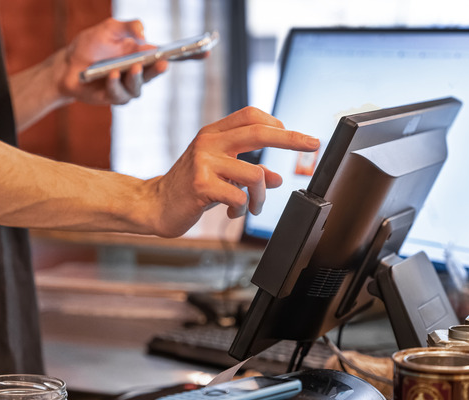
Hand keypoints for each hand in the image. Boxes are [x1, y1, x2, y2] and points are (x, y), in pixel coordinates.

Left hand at [58, 18, 167, 104]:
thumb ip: (129, 26)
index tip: (169, 54)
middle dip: (157, 69)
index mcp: (140, 55)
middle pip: (152, 74)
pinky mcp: (114, 98)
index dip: (165, 57)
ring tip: (133, 67)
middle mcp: (136, 73)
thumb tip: (144, 35)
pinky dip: (115, 84)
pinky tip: (112, 75)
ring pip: (136, 87)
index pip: (157, 57)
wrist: (68, 64)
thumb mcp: (110, 28)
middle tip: (161, 63)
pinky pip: (119, 95)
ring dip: (135, 78)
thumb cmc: (92, 45)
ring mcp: (126, 87)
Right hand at [147, 107, 319, 237]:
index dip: (277, 123)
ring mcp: (203, 162)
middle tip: (313, 144)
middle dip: (291, 139)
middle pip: (258, 132)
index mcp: (214, 134)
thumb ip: (247, 173)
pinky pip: (239, 196)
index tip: (298, 135)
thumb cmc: (189, 189)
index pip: (251, 116)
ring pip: (254, 174)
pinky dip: (243, 209)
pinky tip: (233, 213)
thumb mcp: (221, 175)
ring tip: (253, 207)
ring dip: (261, 196)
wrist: (155, 205)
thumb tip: (278, 178)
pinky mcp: (200, 184)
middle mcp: (209, 142)